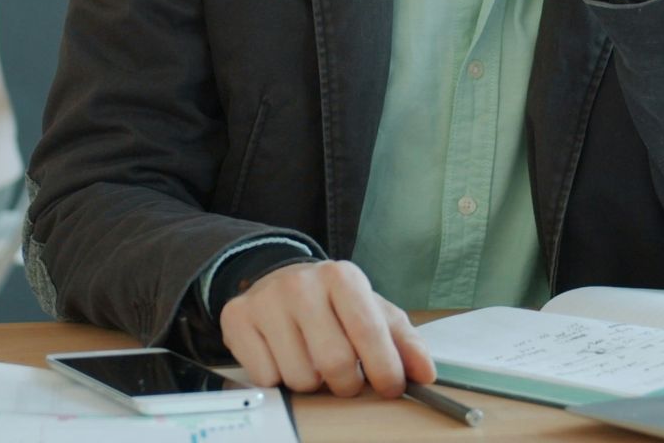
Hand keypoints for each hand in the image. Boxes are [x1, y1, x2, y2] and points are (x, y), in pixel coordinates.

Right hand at [218, 260, 434, 397]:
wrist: (280, 281)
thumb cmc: (333, 303)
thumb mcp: (372, 311)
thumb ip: (404, 341)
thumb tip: (425, 373)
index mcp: (342, 276)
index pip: (369, 332)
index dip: (385, 369)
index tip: (390, 387)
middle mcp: (301, 283)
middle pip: (334, 362)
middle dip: (346, 383)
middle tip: (346, 378)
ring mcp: (266, 300)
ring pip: (299, 377)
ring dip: (312, 383)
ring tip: (312, 361)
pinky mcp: (237, 318)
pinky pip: (266, 377)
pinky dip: (280, 379)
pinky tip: (283, 356)